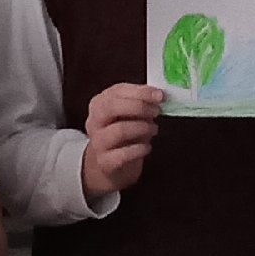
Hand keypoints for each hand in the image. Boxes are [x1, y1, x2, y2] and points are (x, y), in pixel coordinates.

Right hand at [81, 82, 164, 198]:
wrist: (108, 165)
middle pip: (112, 107)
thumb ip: (140, 103)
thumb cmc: (122, 133)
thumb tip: (158, 97)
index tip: (159, 95)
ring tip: (154, 129)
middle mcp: (95, 121)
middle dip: (139, 107)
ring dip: (142, 128)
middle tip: (157, 111)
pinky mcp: (104, 162)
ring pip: (119, 130)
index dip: (140, 92)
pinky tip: (147, 147)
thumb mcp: (128, 115)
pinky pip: (123, 154)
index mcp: (100, 103)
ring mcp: (98, 142)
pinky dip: (139, 149)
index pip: (117, 91)